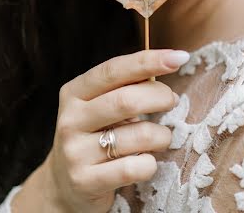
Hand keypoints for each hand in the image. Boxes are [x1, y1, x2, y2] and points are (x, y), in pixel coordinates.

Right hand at [42, 48, 187, 212]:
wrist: (64, 186)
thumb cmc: (95, 136)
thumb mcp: (100, 106)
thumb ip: (125, 86)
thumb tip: (167, 63)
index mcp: (74, 92)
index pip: (114, 70)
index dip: (148, 61)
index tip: (179, 57)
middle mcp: (71, 119)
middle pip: (126, 100)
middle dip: (160, 97)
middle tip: (172, 100)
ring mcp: (75, 152)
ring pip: (138, 136)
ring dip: (161, 135)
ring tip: (160, 138)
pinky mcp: (85, 182)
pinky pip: (134, 168)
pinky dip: (150, 164)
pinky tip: (145, 162)